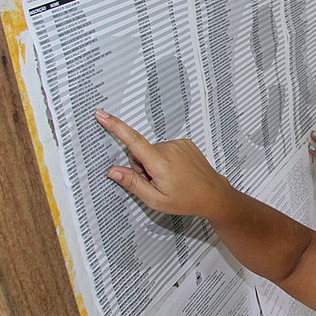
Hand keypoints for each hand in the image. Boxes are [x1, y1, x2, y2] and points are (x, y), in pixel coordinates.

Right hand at [95, 109, 231, 219]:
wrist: (213, 195)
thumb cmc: (187, 200)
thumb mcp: (155, 200)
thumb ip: (133, 184)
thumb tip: (113, 171)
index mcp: (160, 163)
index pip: (133, 141)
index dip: (116, 127)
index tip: (102, 115)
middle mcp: (170, 149)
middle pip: (140, 152)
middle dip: (142, 167)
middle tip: (157, 182)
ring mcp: (179, 144)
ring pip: (152, 151)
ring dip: (154, 164)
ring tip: (169, 178)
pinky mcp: (185, 142)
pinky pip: (164, 148)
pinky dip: (165, 159)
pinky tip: (176, 171)